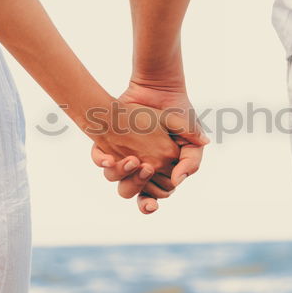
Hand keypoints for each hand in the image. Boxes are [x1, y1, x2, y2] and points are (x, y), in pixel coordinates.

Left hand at [91, 81, 208, 213]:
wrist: (157, 89)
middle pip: (134, 192)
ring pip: (114, 178)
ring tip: (132, 160)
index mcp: (161, 170)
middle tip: (145, 168)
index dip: (149, 203)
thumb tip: (177, 180)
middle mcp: (140, 167)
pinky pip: (100, 160)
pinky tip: (108, 157)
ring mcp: (123, 157)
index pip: (154, 196)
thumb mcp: (190, 136)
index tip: (150, 202)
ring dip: (121, 174)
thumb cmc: (177, 112)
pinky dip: (102, 160)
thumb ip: (191, 160)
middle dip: (137, 185)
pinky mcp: (108, 145)